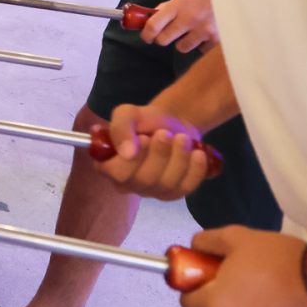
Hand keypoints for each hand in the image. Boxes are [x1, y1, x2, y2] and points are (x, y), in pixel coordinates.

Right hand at [95, 102, 214, 200]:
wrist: (171, 124)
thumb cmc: (144, 120)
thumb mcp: (127, 114)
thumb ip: (120, 128)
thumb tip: (127, 153)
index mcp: (108, 166)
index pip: (118, 173)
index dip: (133, 159)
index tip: (145, 138)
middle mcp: (127, 184)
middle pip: (144, 180)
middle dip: (159, 154)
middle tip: (166, 133)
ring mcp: (152, 191)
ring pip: (166, 184)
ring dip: (178, 158)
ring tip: (183, 138)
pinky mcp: (174, 193)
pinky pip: (187, 187)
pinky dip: (195, 169)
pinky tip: (197, 153)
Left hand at [141, 0, 217, 51]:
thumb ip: (167, 8)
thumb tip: (150, 17)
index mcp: (178, 6)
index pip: (154, 24)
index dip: (146, 34)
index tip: (147, 37)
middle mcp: (189, 19)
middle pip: (164, 40)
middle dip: (163, 38)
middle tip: (168, 35)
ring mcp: (202, 30)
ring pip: (181, 47)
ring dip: (183, 42)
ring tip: (191, 32)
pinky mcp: (214, 40)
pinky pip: (199, 50)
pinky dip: (200, 44)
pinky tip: (205, 34)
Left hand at [178, 227, 306, 306]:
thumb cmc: (281, 261)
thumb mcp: (239, 237)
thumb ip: (207, 242)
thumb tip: (195, 247)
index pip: (187, 302)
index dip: (194, 284)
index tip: (208, 271)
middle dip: (228, 294)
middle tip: (248, 272)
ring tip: (277, 285)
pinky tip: (294, 300)